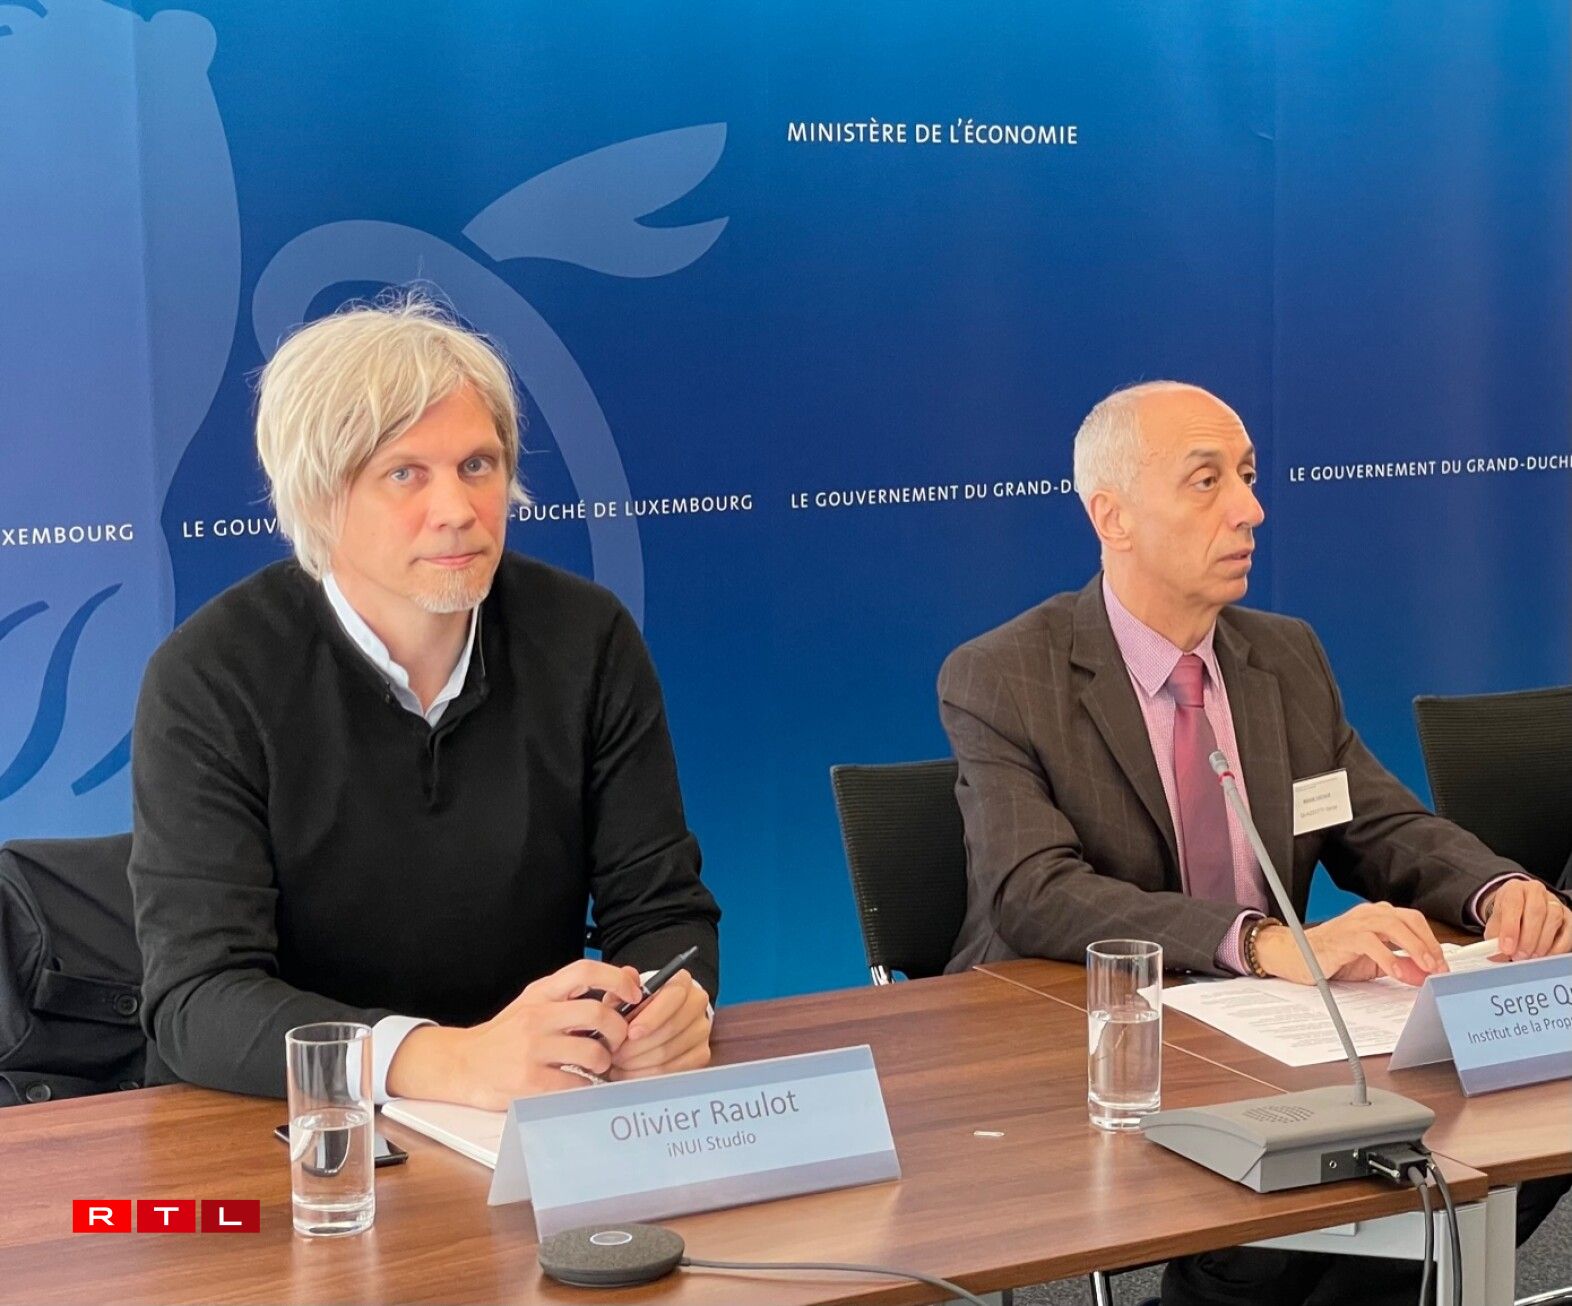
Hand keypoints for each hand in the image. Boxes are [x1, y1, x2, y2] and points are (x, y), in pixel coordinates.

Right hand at [386, 959, 644, 1108]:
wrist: (463, 1064)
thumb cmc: (507, 1033)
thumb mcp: (537, 1001)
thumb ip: (576, 990)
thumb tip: (628, 977)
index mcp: (541, 992)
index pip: (586, 970)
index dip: (617, 979)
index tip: (634, 994)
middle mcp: (537, 1016)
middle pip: (597, 1014)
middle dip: (618, 1030)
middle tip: (617, 1041)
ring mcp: (533, 1049)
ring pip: (592, 1052)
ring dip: (604, 1062)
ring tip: (597, 1065)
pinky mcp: (530, 1081)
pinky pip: (576, 1084)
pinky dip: (586, 1085)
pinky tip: (580, 1082)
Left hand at [609, 969, 712, 1080]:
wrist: (656, 1019)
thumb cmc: (639, 1005)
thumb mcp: (627, 992)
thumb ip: (624, 985)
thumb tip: (628, 977)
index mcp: (682, 982)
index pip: (673, 996)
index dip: (651, 1017)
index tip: (630, 1032)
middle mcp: (697, 1004)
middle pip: (671, 1028)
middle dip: (638, 1045)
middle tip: (615, 1053)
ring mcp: (702, 1030)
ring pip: (670, 1052)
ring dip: (639, 1062)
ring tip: (618, 1063)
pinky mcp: (702, 1054)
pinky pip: (675, 1070)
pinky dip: (648, 1075)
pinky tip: (630, 1073)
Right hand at [1255, 902, 1446, 986]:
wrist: (1294, 955)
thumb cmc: (1332, 956)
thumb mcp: (1374, 963)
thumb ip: (1400, 965)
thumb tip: (1425, 974)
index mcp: (1378, 917)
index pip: (1414, 921)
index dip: (1433, 942)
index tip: (1444, 965)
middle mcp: (1369, 914)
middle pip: (1408, 919)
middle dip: (1429, 945)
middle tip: (1440, 968)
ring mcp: (1355, 922)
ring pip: (1393, 925)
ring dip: (1415, 948)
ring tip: (1426, 969)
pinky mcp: (1342, 936)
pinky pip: (1371, 942)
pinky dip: (1389, 958)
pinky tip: (1398, 973)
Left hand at [1481, 879, 1571, 959]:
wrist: (1521, 910)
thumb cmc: (1508, 916)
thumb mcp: (1496, 923)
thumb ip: (1495, 937)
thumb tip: (1497, 955)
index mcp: (1514, 889)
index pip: (1512, 903)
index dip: (1510, 927)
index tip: (1506, 948)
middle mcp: (1535, 891)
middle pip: (1536, 911)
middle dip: (1527, 938)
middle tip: (1520, 956)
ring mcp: (1554, 902)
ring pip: (1553, 919)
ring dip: (1542, 942)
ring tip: (1531, 957)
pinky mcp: (1568, 916)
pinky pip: (1568, 931)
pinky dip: (1558, 947)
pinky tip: (1547, 956)